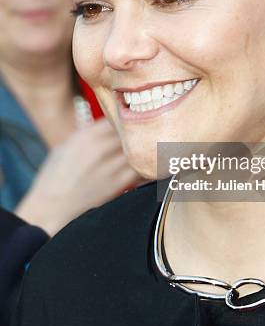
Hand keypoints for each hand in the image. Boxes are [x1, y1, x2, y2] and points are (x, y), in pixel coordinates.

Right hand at [15, 118, 144, 234]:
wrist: (51, 207)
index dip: (126, 118)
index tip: (131, 118)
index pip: (116, 118)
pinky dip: (146, 164)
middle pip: (131, 131)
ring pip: (140, 149)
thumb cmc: (55, 175)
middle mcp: (99, 149)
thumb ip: (90, 132)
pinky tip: (149, 162)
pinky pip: (141, 169)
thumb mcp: (67, 145)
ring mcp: (110, 167)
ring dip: (146, 146)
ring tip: (152, 144)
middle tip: (147, 130)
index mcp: (85, 136)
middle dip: (139, 130)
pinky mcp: (118, 184)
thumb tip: (110, 123)